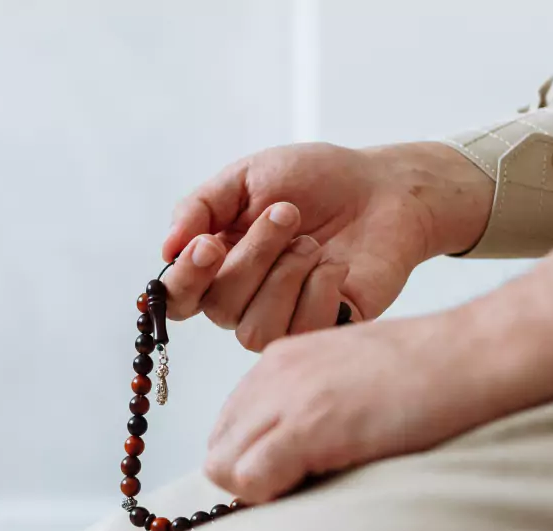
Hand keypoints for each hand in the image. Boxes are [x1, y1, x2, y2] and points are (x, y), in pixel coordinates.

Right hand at [160, 142, 493, 349]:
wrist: (385, 188)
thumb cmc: (316, 180)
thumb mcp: (249, 175)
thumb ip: (200, 206)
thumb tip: (167, 248)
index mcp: (215, 265)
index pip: (176, 298)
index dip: (186, 280)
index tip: (209, 244)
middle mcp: (241, 300)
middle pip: (218, 308)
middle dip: (254, 256)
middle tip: (287, 213)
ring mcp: (280, 320)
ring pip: (254, 330)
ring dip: (286, 275)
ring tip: (312, 242)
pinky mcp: (321, 332)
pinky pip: (301, 331)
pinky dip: (320, 288)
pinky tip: (336, 264)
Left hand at [203, 252, 552, 502]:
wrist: (477, 354)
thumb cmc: (431, 376)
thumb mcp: (350, 380)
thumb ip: (309, 408)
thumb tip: (287, 460)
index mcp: (280, 362)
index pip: (228, 428)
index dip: (251, 462)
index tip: (290, 477)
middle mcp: (272, 375)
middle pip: (218, 450)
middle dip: (248, 482)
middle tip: (300, 490)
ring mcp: (287, 399)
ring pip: (224, 467)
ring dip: (259, 492)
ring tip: (312, 488)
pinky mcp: (308, 426)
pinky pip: (250, 479)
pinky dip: (271, 497)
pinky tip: (315, 487)